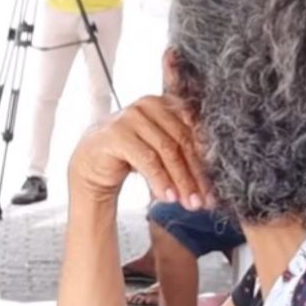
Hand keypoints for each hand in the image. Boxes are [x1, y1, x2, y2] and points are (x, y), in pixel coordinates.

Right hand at [66, 96, 207, 209]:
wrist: (92, 160)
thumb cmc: (131, 154)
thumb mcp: (160, 150)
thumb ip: (184, 155)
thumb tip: (211, 184)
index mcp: (165, 103)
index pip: (194, 131)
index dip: (207, 161)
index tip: (214, 189)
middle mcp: (149, 104)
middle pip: (183, 141)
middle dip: (195, 175)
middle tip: (203, 201)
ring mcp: (131, 116)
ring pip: (167, 150)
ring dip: (181, 180)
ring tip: (187, 203)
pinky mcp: (117, 133)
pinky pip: (147, 159)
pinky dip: (161, 180)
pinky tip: (168, 197)